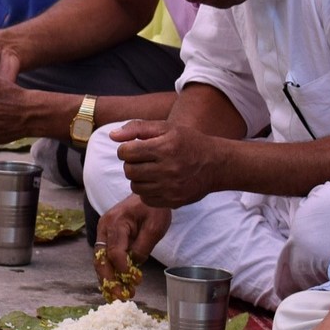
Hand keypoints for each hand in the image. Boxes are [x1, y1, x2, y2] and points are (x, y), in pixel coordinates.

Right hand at [93, 196, 170, 289]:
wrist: (146, 197)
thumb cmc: (152, 209)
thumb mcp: (155, 226)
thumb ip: (143, 246)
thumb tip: (134, 264)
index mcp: (116, 222)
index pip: (115, 250)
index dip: (123, 268)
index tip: (135, 281)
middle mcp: (104, 228)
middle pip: (101, 258)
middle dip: (110, 279)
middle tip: (122, 295)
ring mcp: (103, 233)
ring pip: (100, 260)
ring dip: (108, 279)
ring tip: (118, 296)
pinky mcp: (106, 238)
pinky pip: (104, 258)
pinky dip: (109, 273)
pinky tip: (115, 286)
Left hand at [111, 120, 228, 207]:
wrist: (216, 164)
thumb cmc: (188, 142)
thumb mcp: (165, 127)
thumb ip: (137, 128)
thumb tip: (112, 136)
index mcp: (165, 148)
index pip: (125, 152)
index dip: (126, 149)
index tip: (135, 148)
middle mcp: (168, 169)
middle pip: (129, 170)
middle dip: (131, 163)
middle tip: (143, 160)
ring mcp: (171, 188)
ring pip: (135, 186)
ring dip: (138, 178)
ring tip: (150, 170)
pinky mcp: (174, 201)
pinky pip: (146, 199)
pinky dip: (147, 191)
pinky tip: (157, 182)